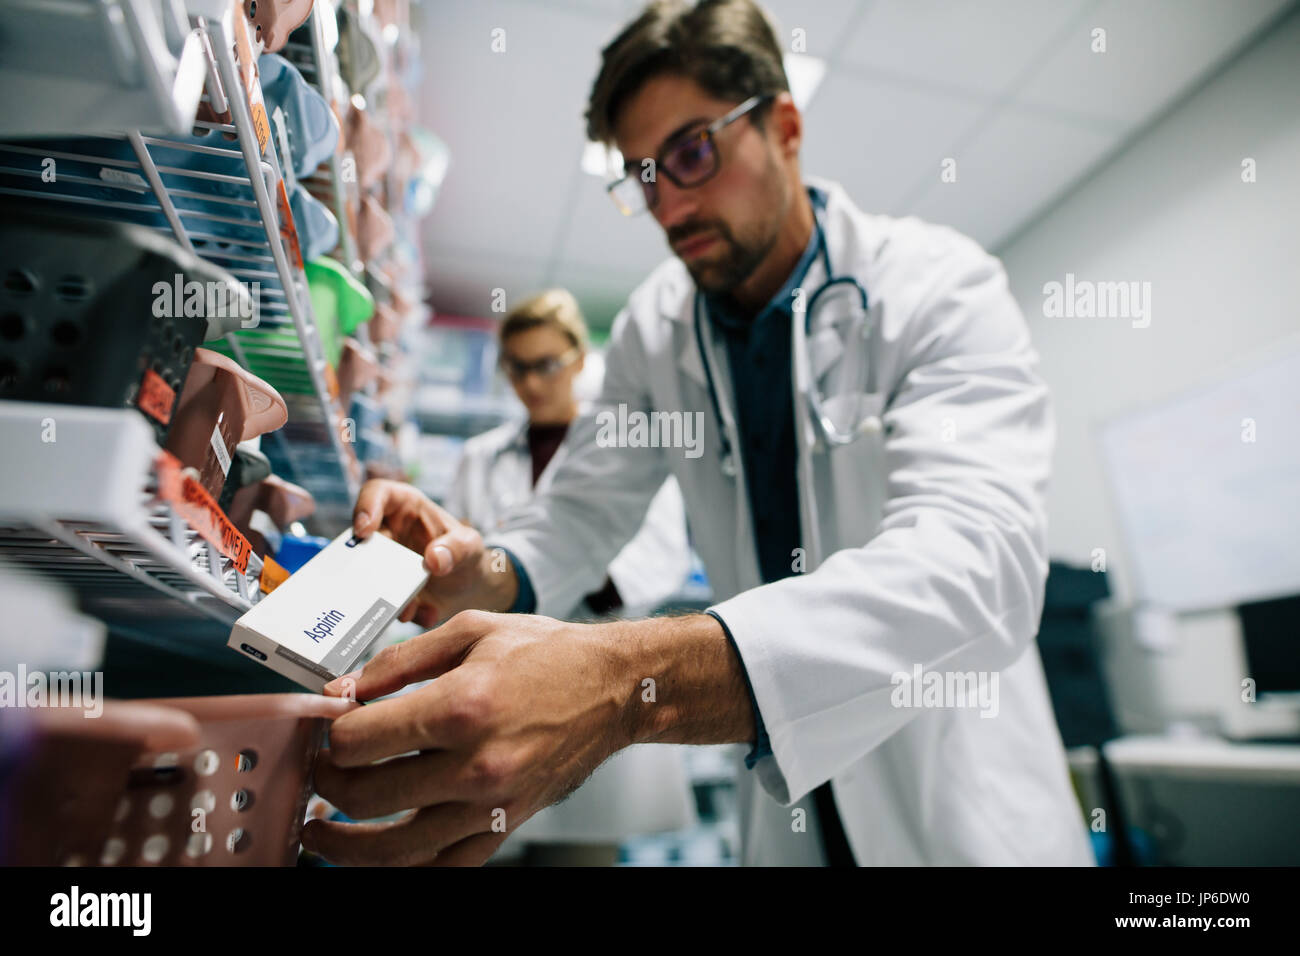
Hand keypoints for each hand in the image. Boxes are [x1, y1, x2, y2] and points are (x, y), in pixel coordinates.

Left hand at [300, 610, 636, 865]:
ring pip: (395, 850)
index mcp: (461, 707)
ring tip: (322, 829)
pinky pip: (443, 868)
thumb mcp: (470, 631)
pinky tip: (376, 855)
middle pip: (365, 797)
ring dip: (344, 844)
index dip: (328, 735)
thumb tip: (343, 690)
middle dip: (328, 784)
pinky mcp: (507, 825)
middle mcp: (475, 764)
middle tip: (321, 770)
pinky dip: (401, 868)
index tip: (326, 728)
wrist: (613, 688)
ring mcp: (492, 804)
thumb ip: (399, 660)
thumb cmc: (548, 654)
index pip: (358, 741)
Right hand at [351, 479, 516, 625]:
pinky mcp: (385, 593)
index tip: (364, 530)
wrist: (471, 586)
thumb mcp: (469, 545)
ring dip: (384, 595)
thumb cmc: (466, 552)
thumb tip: (433, 559)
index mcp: (403, 508)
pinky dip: (404, 613)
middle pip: (361, 542)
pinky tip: (428, 614)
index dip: (365, 507)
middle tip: (379, 579)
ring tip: (409, 609)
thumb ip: (457, 547)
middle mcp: (386, 535)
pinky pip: (383, 604)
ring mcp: (381, 565)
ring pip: (366, 577)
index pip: (377, 493)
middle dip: (366, 562)